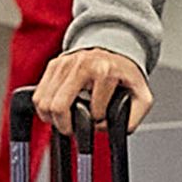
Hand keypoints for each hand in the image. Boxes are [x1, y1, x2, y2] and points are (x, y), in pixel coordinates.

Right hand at [34, 47, 149, 133]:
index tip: (100, 120)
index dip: (97, 122)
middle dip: (65, 125)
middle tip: (73, 130)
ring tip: (65, 122)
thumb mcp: (142, 97)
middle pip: (58, 106)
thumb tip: (108, 130)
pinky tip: (56, 112)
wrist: (116, 51)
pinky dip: (44, 108)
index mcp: (105, 71)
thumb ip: (133, 119)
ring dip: (52, 118)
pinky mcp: (54, 64)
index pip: (93, 111)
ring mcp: (65, 62)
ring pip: (44, 102)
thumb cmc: (127, 76)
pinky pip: (39, 94)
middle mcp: (82, 64)